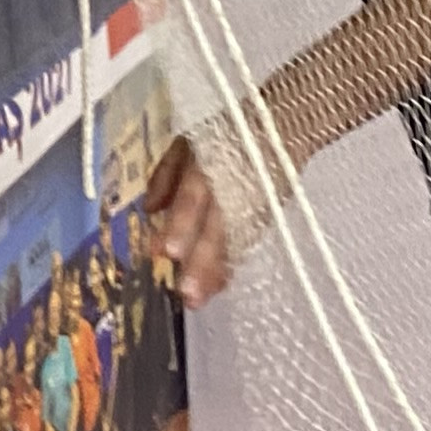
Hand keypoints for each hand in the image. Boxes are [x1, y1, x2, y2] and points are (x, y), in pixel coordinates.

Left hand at [145, 115, 290, 303]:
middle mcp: (233, 188)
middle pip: (217, 227)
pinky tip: (217, 286)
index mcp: (211, 165)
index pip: (195, 195)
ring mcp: (253, 205)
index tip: (166, 252)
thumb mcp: (190, 143)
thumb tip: (149, 208)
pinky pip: (245, 245)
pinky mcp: (266, 217)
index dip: (182, 223)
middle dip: (202, 261)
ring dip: (217, 272)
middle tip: (186, 294)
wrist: (281, 131)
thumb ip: (167, 173)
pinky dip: (231, 265)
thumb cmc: (224, 136)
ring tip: (198, 299)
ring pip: (234, 242)